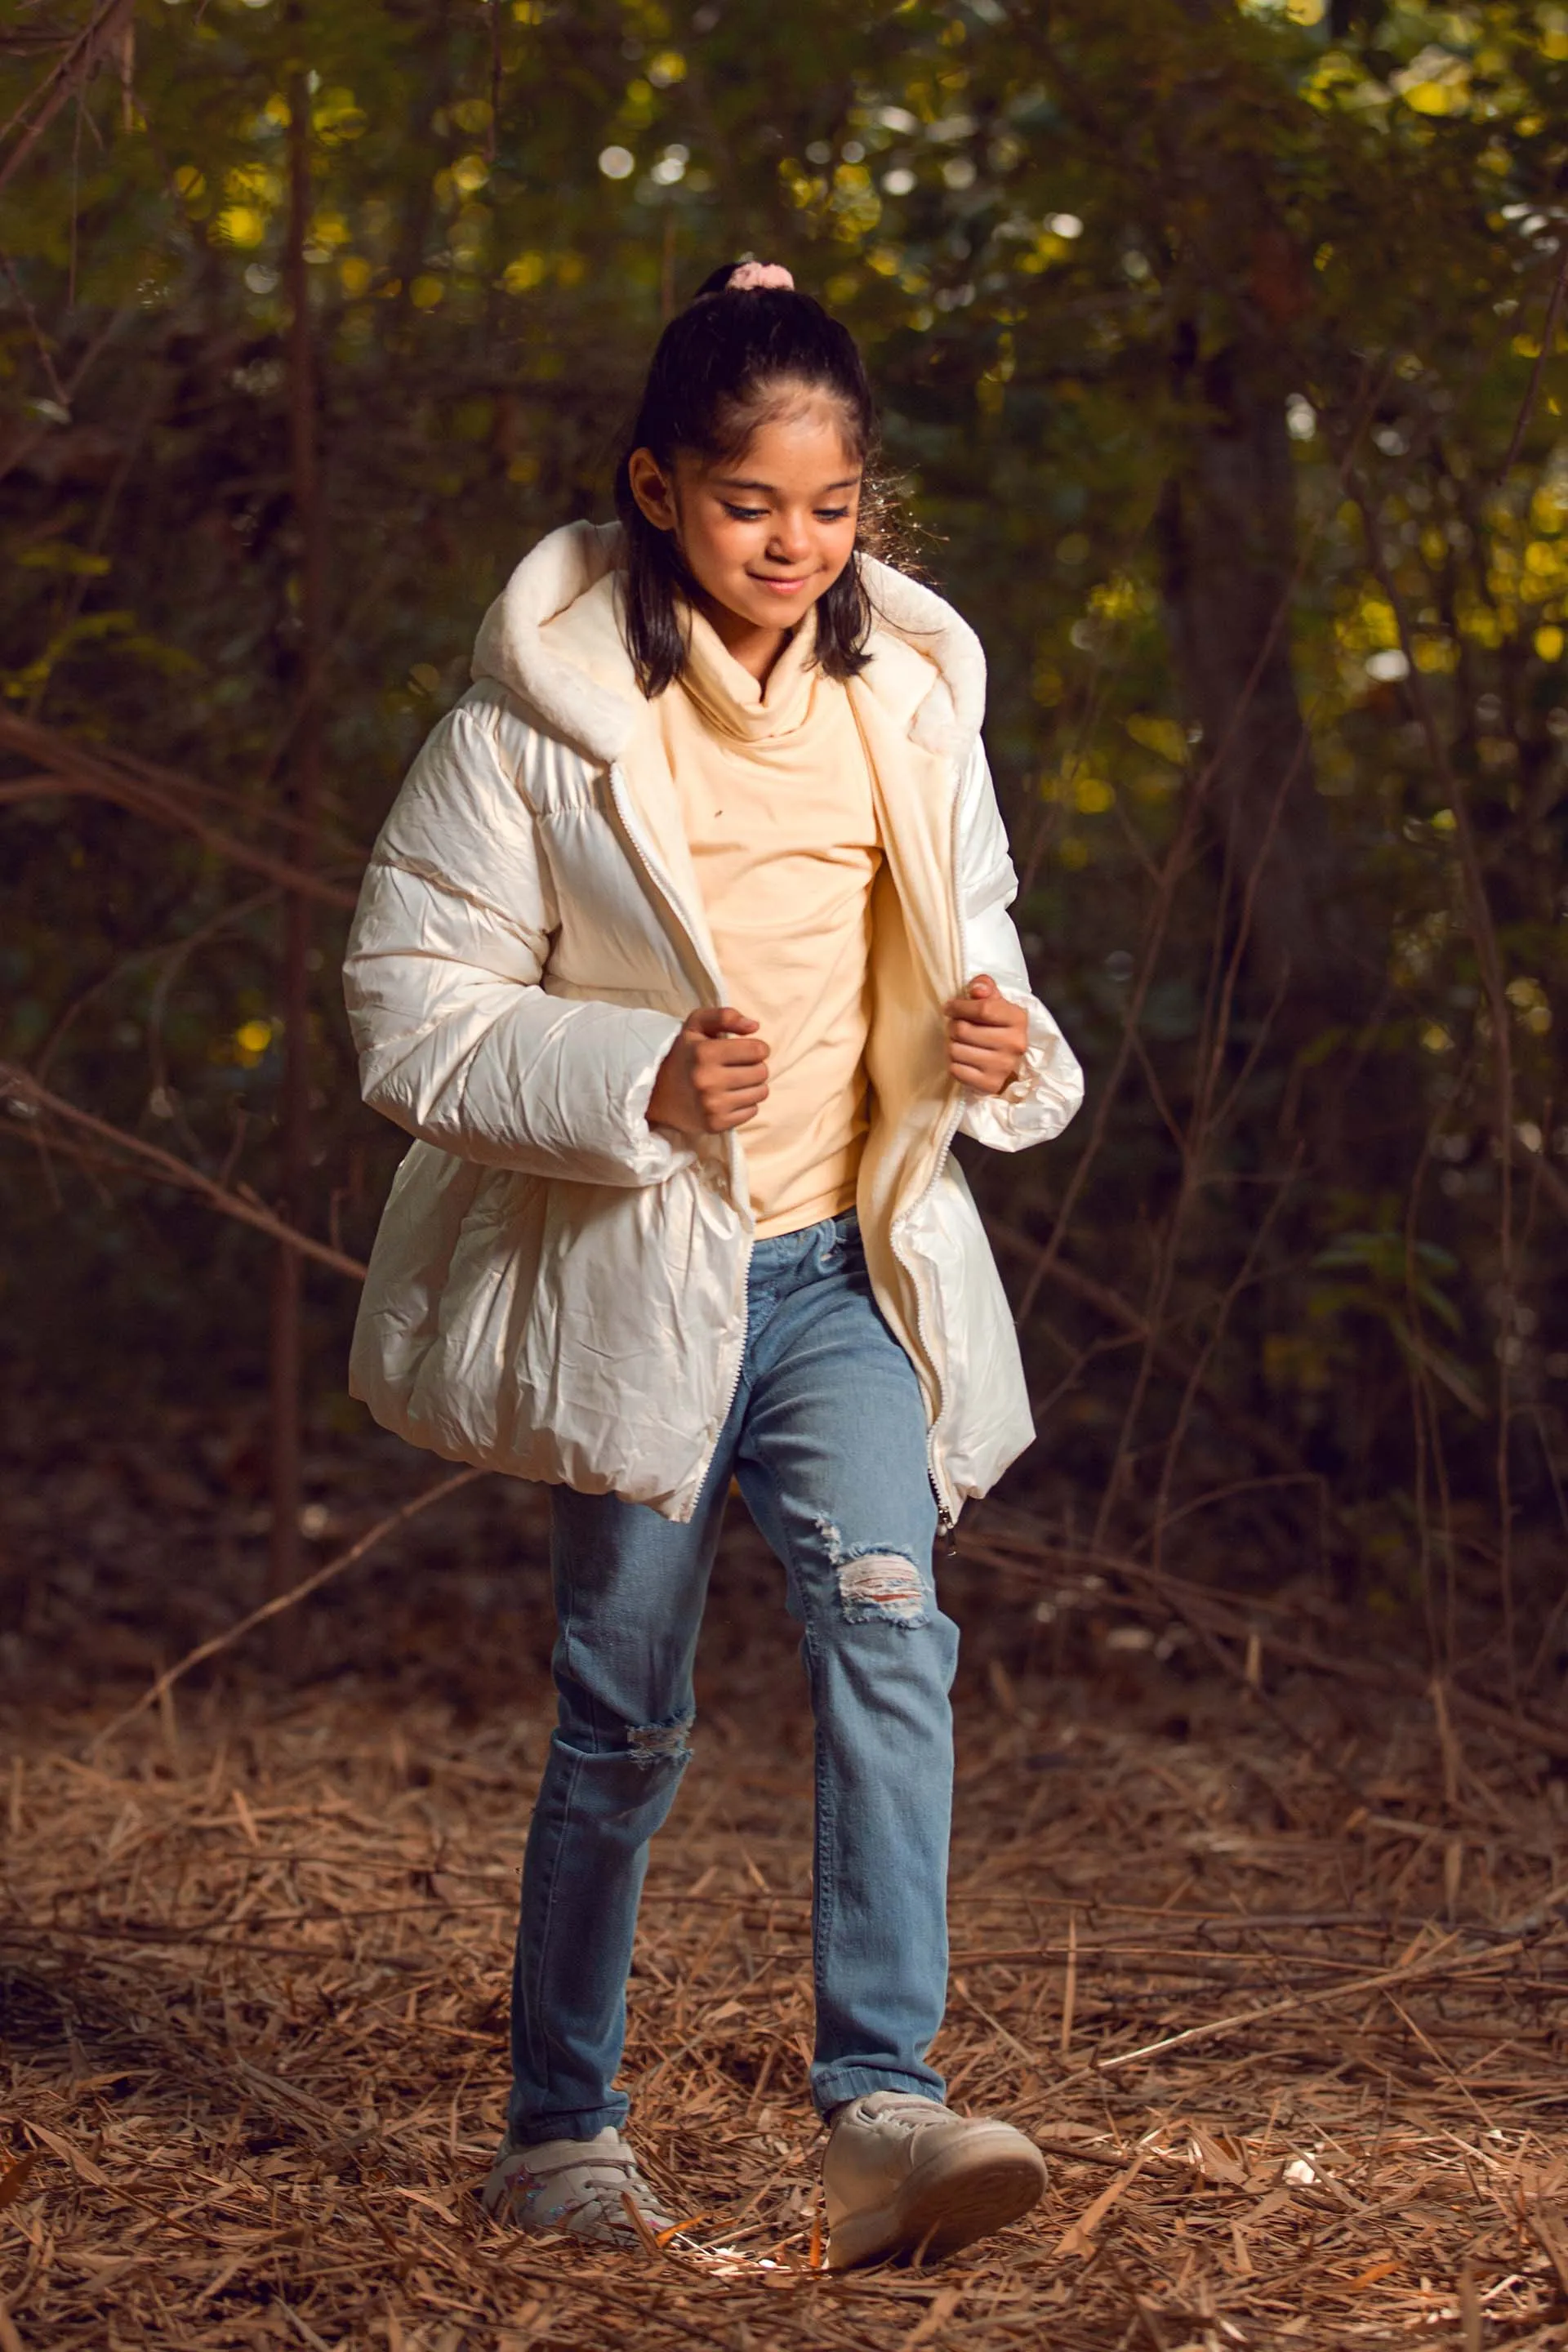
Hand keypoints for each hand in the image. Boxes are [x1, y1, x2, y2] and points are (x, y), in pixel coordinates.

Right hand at [647, 1006, 770, 1133]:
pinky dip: (746, 1104)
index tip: (747, 1051)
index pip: (758, 1050)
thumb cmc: (683, 1055)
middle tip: (739, 1067)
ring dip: (754, 1086)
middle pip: (762, 1072)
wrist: (657, 1093)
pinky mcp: (715, 1124)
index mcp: (704, 1053)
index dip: (758, 1048)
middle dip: (756, 1067)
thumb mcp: (696, 1026)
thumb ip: (725, 1016)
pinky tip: (730, 1098)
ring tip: (736, 1082)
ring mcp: (712, 1105)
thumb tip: (755, 1026)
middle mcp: (708, 1080)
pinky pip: (752, 1112)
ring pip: (761, 1093)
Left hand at [943, 973, 1027, 1096]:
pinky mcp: (991, 1084)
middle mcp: (1015, 1044)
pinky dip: (954, 1064)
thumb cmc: (997, 1025)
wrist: (1008, 1059)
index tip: (949, 1007)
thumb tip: (976, 988)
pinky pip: (956, 1070)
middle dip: (953, 1026)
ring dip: (952, 1045)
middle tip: (955, 1027)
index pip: (982, 1009)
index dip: (959, 1006)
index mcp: (1018, 1019)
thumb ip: (985, 987)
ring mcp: (1004, 1066)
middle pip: (964, 1030)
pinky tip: (963, 1059)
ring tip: (960, 1042)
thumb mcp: (995, 1001)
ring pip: (955, 1050)